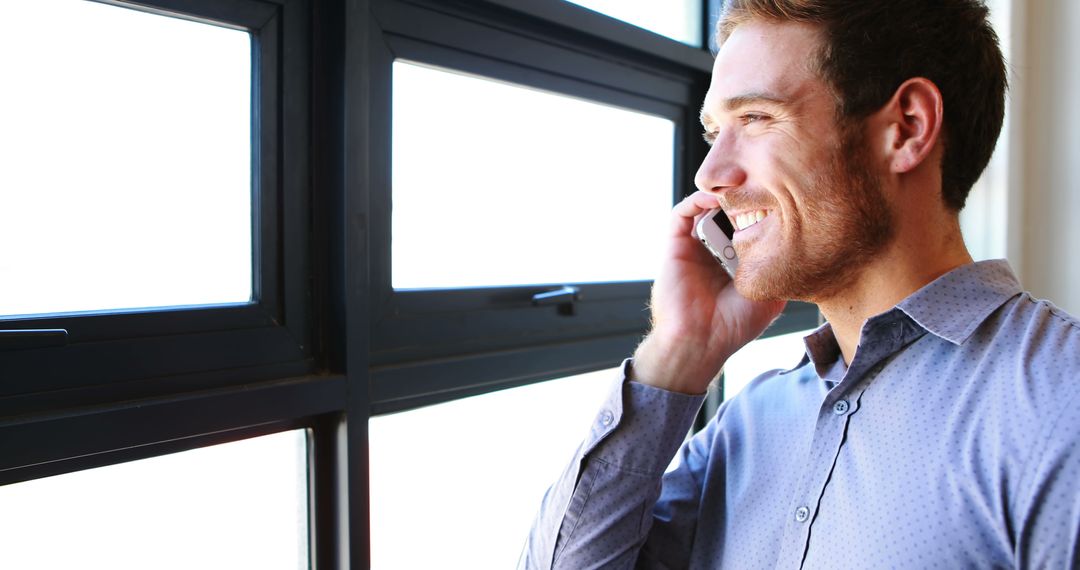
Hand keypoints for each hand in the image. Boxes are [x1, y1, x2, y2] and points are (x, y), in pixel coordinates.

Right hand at [631, 191, 785, 393]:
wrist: (700, 341)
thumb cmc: (733, 326)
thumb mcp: (770, 298)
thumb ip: (781, 274)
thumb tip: (802, 254)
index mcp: (734, 265)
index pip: (746, 228)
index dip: (760, 212)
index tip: (778, 202)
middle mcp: (713, 253)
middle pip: (727, 214)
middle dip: (743, 200)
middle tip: (760, 190)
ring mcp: (694, 249)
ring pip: (705, 209)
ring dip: (721, 197)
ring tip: (739, 190)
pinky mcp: (675, 247)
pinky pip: (681, 214)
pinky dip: (696, 201)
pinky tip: (715, 200)